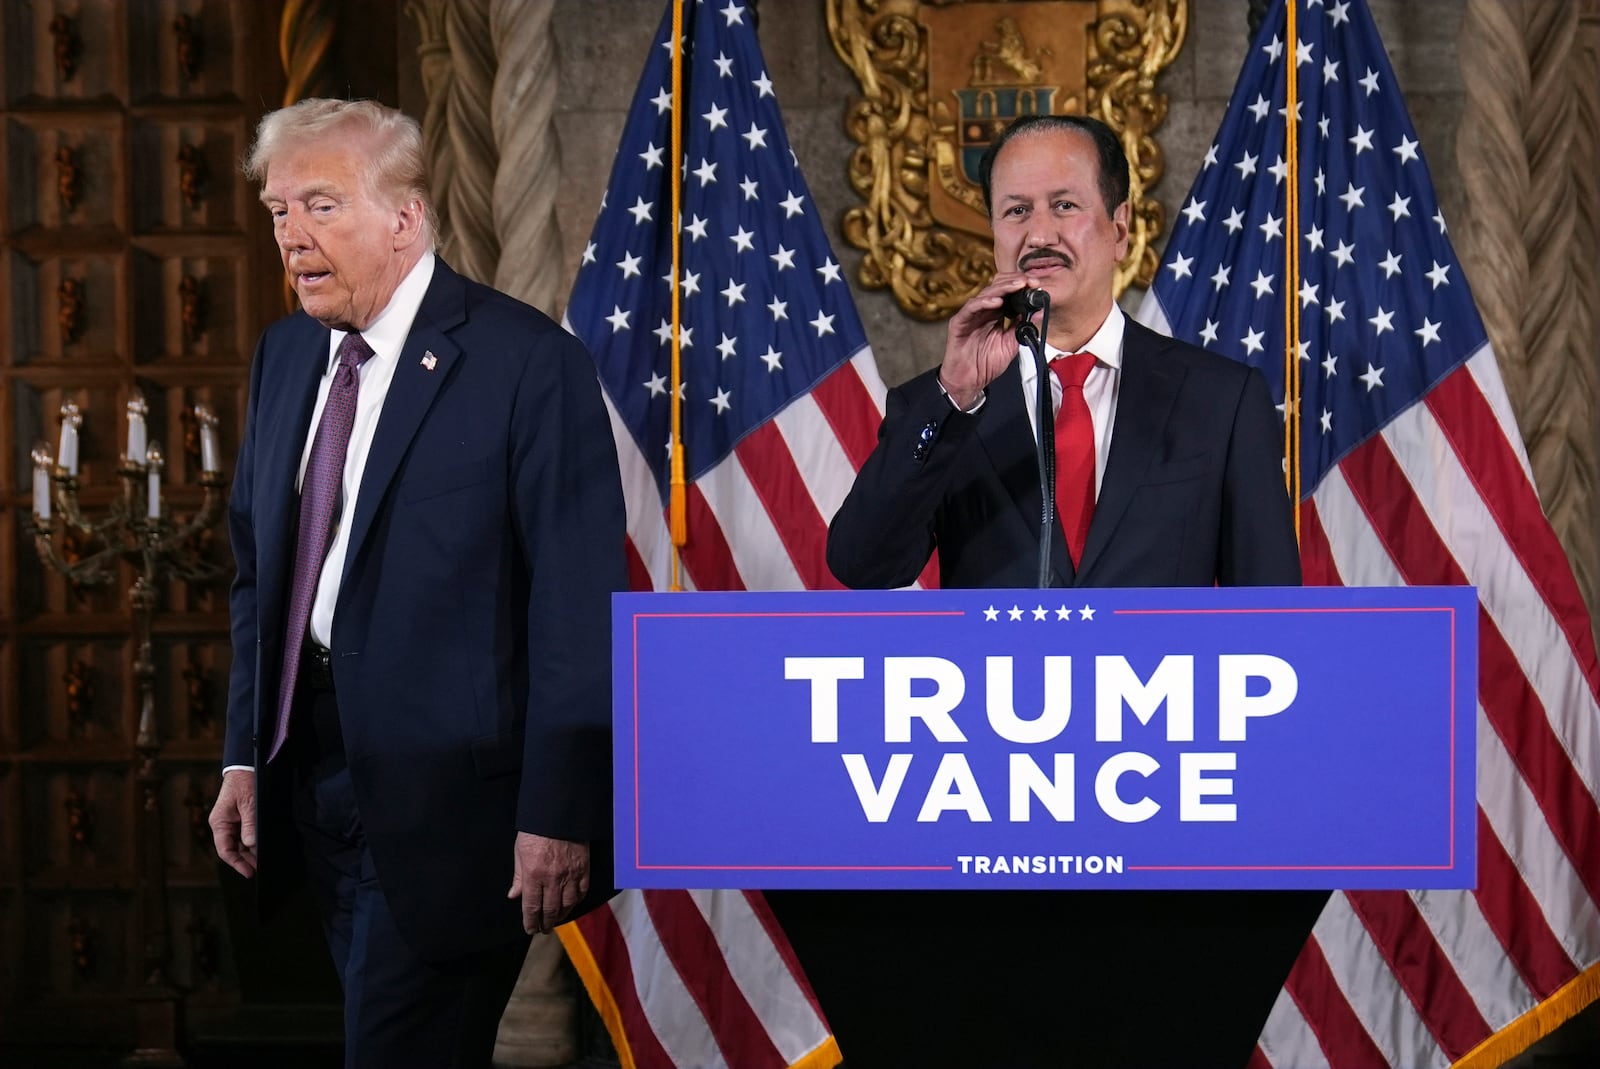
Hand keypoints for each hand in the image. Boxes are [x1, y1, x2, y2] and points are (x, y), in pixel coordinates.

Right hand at [209, 769, 257, 877]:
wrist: (245, 766)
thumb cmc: (244, 782)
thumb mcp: (249, 803)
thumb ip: (250, 824)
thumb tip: (251, 844)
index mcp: (219, 822)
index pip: (225, 850)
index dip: (237, 863)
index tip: (249, 872)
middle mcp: (223, 825)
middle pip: (232, 849)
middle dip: (245, 860)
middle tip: (260, 868)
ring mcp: (230, 822)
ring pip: (239, 844)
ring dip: (250, 852)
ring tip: (262, 861)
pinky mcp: (239, 819)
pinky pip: (244, 835)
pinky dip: (251, 842)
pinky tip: (260, 847)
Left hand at [507, 832, 589, 934]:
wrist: (558, 813)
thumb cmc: (536, 830)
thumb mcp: (520, 852)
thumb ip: (519, 877)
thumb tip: (514, 895)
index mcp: (534, 875)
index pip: (532, 907)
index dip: (530, 922)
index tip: (530, 929)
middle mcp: (553, 878)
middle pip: (551, 910)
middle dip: (546, 923)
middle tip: (544, 929)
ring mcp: (570, 874)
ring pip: (568, 904)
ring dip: (562, 915)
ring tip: (557, 920)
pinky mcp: (583, 868)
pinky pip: (582, 891)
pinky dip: (577, 901)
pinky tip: (572, 904)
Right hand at [938, 272, 1038, 407]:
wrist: (969, 381)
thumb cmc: (985, 363)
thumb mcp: (1011, 344)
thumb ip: (1021, 327)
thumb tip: (1036, 311)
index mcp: (995, 314)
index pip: (1008, 293)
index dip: (1022, 286)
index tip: (1036, 284)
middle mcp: (983, 311)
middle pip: (998, 287)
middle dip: (1014, 282)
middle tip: (1029, 281)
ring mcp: (971, 315)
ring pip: (986, 293)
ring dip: (1003, 288)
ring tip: (1017, 285)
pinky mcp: (959, 322)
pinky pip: (971, 308)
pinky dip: (984, 302)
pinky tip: (997, 301)